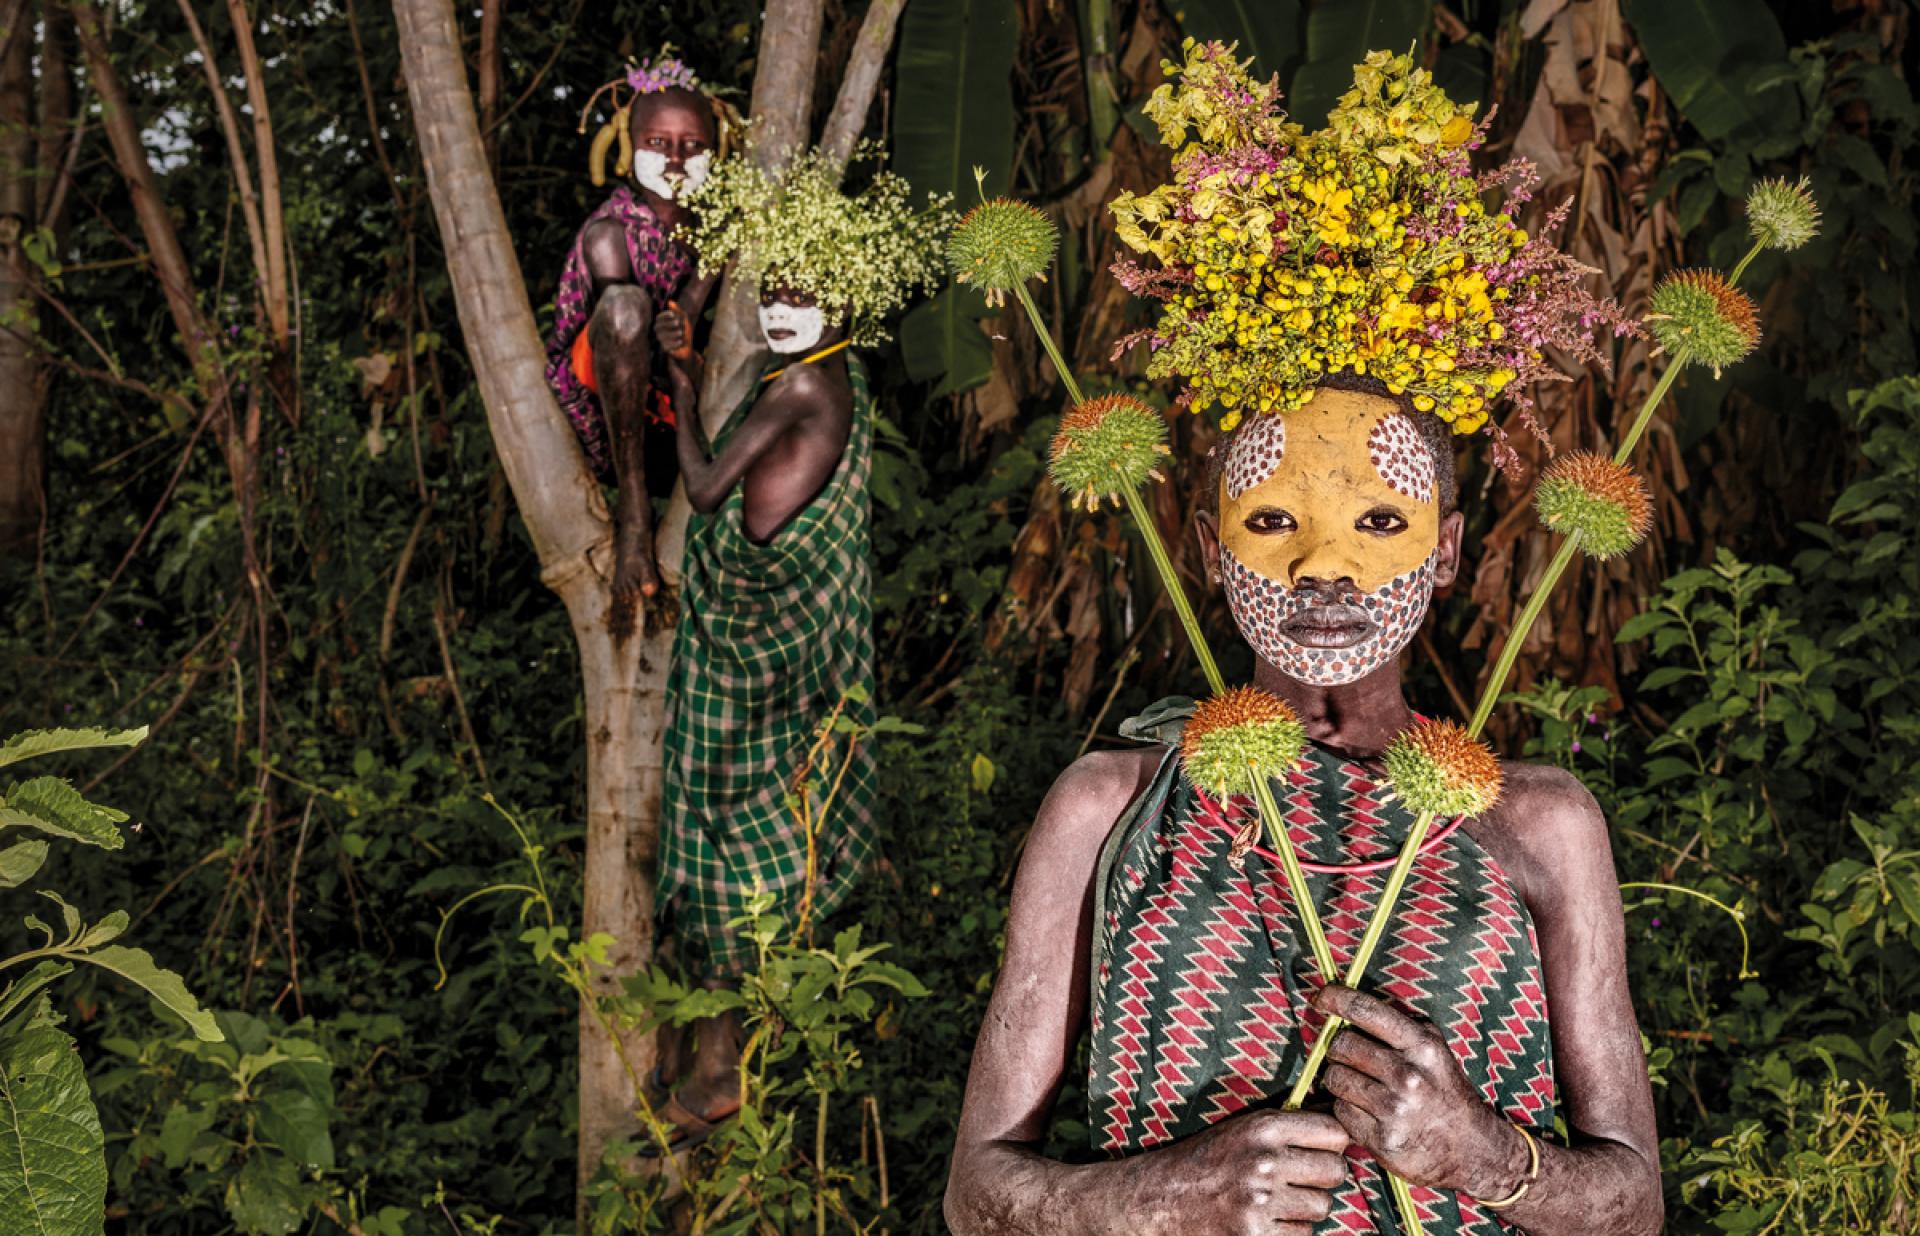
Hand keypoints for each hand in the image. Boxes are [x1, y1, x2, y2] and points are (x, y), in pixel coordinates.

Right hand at [654, 300, 693, 358]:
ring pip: (663, 336)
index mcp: (662, 323)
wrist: (688, 346)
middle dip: (668, 323)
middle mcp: (659, 331)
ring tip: (681, 333)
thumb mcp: (683, 319)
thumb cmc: (684, 331)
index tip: (673, 314)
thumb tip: (670, 301)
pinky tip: (681, 342)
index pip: (659, 318)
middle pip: (658, 326)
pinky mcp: (665, 349)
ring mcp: (661, 340)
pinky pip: (667, 345)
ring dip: (673, 333)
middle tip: (678, 323)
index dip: (665, 315)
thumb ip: (677, 310)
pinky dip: (675, 343)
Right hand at [1147, 1109, 1349, 1234]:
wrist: (1161, 1196)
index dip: (1333, 1143)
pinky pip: (1303, 1235)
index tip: (1320, 1150)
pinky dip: (1289, 1231)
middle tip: (1299, 1180)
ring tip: (1275, 1201)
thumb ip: (1290, 1126)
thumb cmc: (1208, 1160)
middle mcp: (1265, 1162)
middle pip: (1336, 1171)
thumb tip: (1343, 1121)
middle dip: (1322, 1178)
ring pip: (1322, 1207)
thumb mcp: (1244, 1129)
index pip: (1335, 1132)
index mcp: (1263, 1128)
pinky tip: (1265, 1220)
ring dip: (1306, 1208)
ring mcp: (1261, 1202)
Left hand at [1312, 985, 1524, 1197]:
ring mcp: (1395, 1108)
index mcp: (1422, 1046)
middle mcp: (1409, 1075)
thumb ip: (1399, 1026)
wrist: (1471, 1148)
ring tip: (1362, 1087)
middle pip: (1341, 1045)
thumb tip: (1347, 1003)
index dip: (1335, 998)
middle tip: (1350, 1058)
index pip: (1366, 1010)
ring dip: (1340, 1080)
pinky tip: (1367, 1112)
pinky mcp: (1382, 1138)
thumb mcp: (1434, 1049)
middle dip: (1339, 1049)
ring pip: (1335, 1078)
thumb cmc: (1443, 1091)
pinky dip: (1347, 1109)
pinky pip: (1340, 1110)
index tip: (1321, 998)